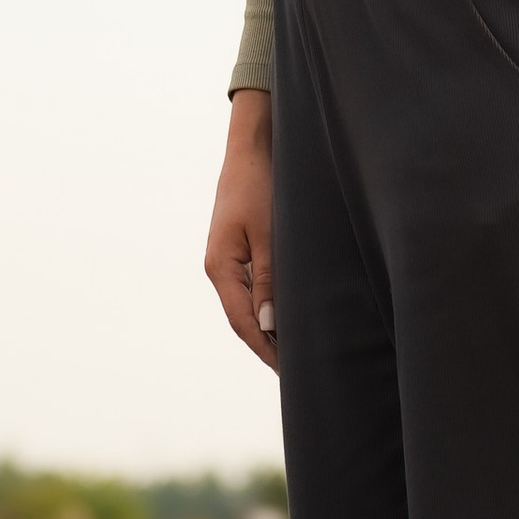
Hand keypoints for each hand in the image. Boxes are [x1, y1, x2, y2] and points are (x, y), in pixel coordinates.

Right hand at [205, 91, 276, 369]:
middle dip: (269, 346)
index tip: (291, 373)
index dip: (266, 350)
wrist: (254, 145)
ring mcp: (229, 258)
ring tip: (298, 351)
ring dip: (270, 327)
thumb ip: (269, 279)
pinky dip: (271, 305)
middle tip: (298, 372)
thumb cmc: (261, 184)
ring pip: (249, 304)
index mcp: (220, 267)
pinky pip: (254, 287)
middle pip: (244, 319)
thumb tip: (270, 325)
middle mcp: (220, 267)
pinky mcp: (241, 248)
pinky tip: (290, 314)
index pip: (243, 323)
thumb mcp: (269, 233)